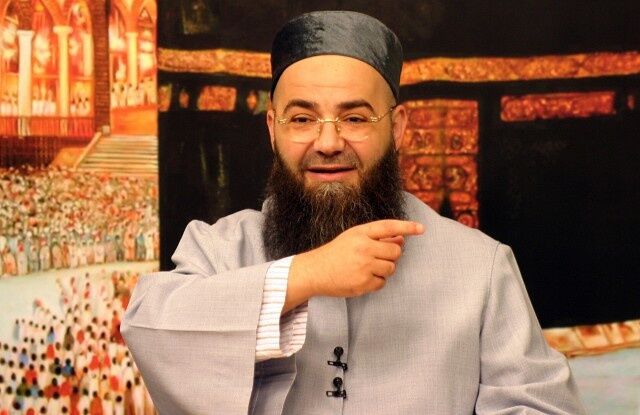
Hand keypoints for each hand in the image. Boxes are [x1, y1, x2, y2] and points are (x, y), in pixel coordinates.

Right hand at [283, 220, 423, 312]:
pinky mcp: (363, 283)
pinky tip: (363, 277)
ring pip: (391, 268)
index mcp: (360, 233)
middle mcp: (363, 248)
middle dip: (392, 255)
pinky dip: (376, 281)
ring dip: (385, 269)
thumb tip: (402, 239)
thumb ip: (378, 237)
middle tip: (378, 257)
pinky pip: (382, 282)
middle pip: (395, 251)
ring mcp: (364, 266)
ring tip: (368, 268)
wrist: (315, 271)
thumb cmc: (336, 253)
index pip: (389, 227)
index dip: (406, 227)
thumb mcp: (354, 238)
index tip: (421, 229)